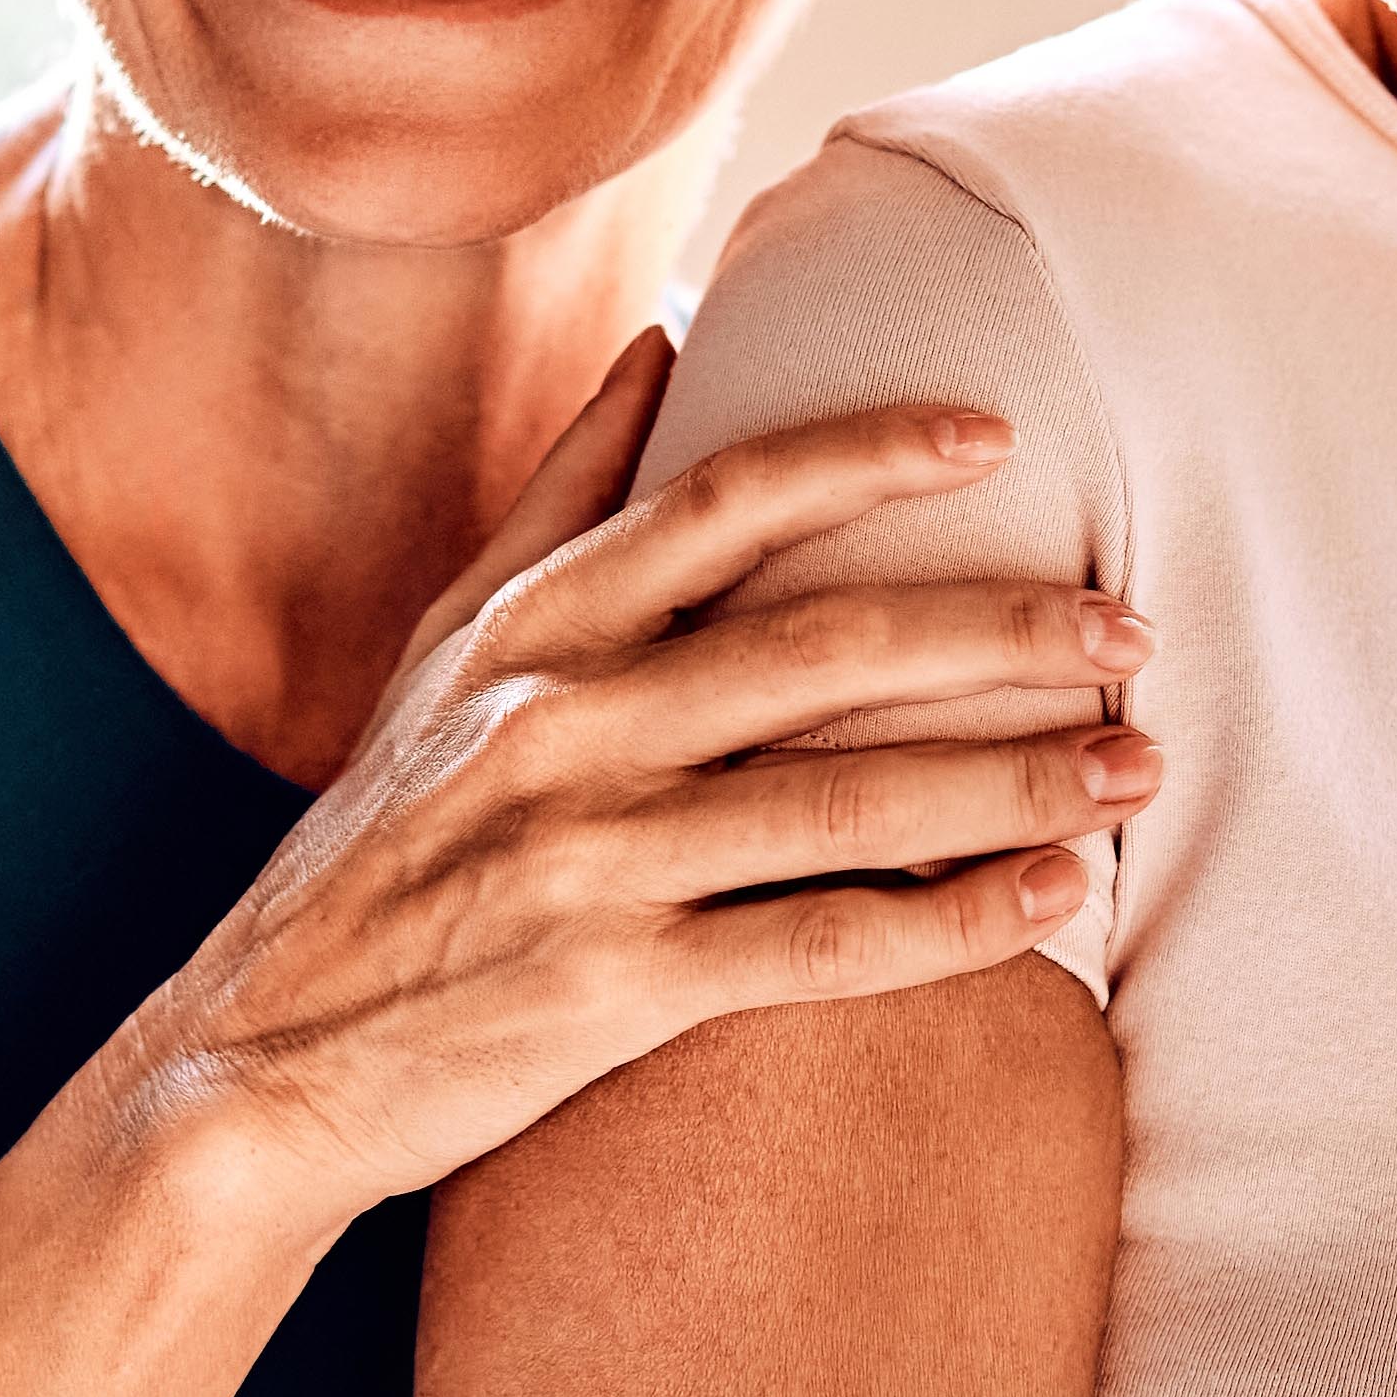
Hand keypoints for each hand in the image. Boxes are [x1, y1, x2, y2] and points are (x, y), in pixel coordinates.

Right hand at [129, 333, 1156, 1218]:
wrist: (257, 1062)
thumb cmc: (383, 842)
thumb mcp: (445, 649)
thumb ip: (565, 496)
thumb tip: (670, 334)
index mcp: (530, 628)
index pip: (724, 500)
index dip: (868, 454)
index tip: (997, 432)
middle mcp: (559, 723)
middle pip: (820, 646)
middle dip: (998, 631)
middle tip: (1131, 625)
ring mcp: (586, 857)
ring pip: (845, 802)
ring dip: (1013, 781)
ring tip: (1139, 767)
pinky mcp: (611, 988)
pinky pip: (820, 948)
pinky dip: (952, 925)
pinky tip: (1055, 903)